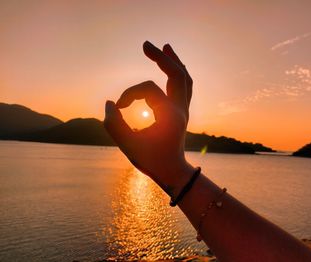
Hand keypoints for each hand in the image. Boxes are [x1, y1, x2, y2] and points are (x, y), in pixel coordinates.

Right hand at [104, 41, 194, 196]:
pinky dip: (177, 73)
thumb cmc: (151, 161)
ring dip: (174, 61)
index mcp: (170, 116)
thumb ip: (114, 125)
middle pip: (177, 74)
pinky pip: (184, 86)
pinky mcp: (182, 111)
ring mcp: (184, 109)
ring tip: (164, 47)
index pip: (149, 90)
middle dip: (161, 57)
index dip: (130, 94)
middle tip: (145, 44)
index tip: (119, 107)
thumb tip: (110, 103)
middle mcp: (181, 109)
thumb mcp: (128, 146)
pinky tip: (170, 65)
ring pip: (184, 78)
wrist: (172, 171)